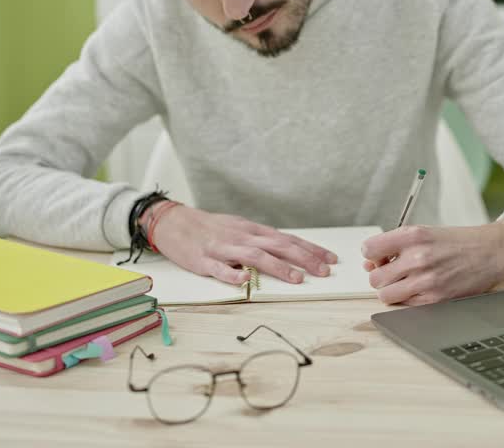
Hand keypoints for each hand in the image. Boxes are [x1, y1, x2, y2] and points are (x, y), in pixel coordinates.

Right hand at [146, 202, 338, 285]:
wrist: (173, 221)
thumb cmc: (209, 228)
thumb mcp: (239, 229)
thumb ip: (261, 240)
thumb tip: (288, 249)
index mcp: (252, 231)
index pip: (287, 239)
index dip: (310, 249)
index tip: (330, 258)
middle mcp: (242, 237)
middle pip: (278, 246)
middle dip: (304, 258)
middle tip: (324, 270)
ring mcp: (223, 248)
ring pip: (255, 256)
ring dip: (278, 268)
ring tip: (296, 279)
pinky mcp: (203, 260)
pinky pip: (219, 268)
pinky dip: (233, 275)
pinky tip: (244, 281)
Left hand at [360, 219, 503, 305]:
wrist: (490, 252)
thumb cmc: (458, 242)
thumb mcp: (425, 232)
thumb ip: (395, 245)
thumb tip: (369, 262)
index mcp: (412, 235)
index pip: (368, 249)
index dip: (371, 255)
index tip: (379, 257)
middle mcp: (417, 257)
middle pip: (374, 277)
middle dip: (381, 275)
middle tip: (394, 271)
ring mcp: (426, 280)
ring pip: (385, 295)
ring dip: (391, 290)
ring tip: (405, 281)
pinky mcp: (435, 299)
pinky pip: (404, 305)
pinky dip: (407, 299)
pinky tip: (420, 288)